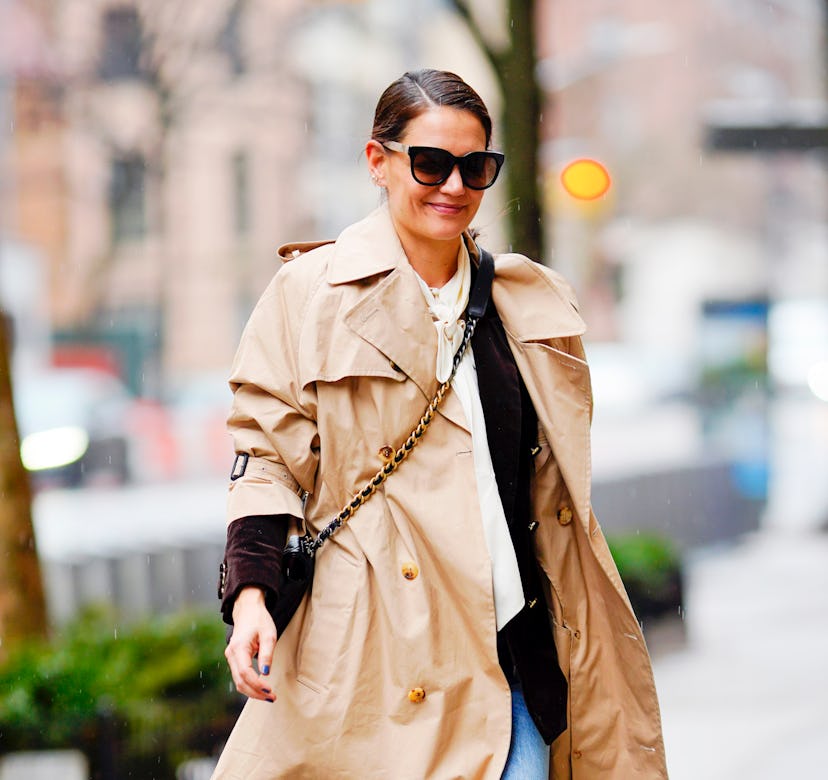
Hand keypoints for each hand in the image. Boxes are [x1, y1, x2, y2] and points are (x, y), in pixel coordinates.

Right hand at [225, 586, 277, 701]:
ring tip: (269, 696)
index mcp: (239, 648)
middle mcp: (231, 654)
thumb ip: (266, 654)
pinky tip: (261, 688)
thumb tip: (265, 673)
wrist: (248, 610)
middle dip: (255, 692)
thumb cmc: (259, 620)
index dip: (256, 684)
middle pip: (240, 681)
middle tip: (272, 698)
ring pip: (238, 681)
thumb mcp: (268, 635)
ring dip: (252, 691)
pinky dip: (249, 685)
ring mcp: (231, 657)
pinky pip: (239, 677)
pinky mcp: (234, 659)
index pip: (245, 673)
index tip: (269, 690)